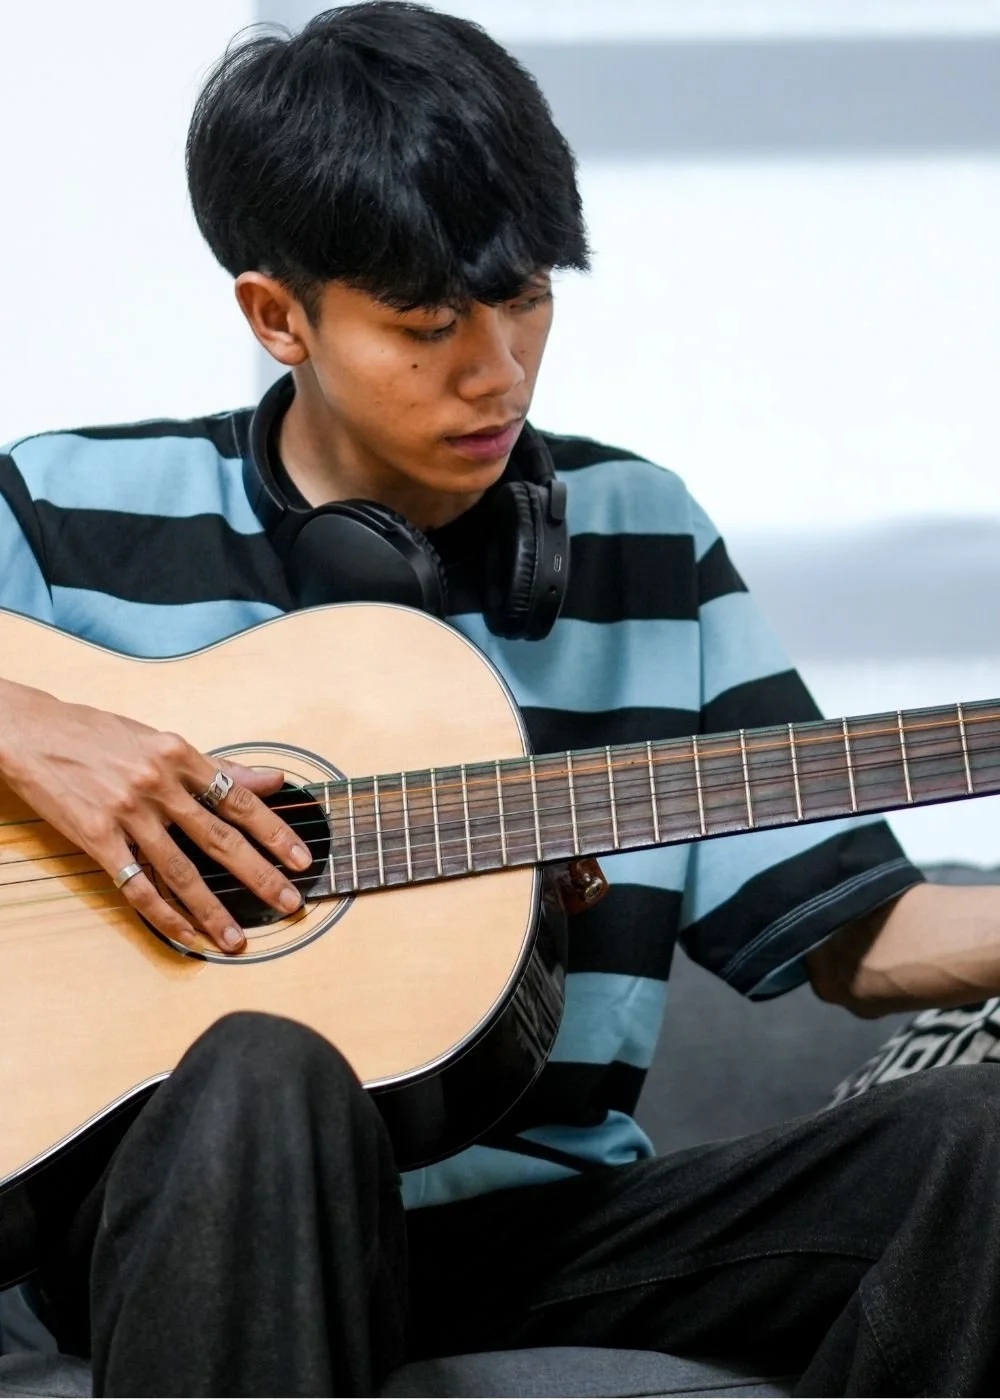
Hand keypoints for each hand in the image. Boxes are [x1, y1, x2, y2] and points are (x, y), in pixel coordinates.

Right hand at [0, 680, 309, 953]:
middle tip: (288, 903)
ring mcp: (127, 813)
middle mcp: (158, 784)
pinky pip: (137, 884)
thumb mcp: (162, 741)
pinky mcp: (97, 837)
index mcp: (179, 755)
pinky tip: (186, 933)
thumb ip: (219, 766)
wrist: (32, 732)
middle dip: (259, 876)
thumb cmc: (98, 735)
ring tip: (238, 938)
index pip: (240, 800)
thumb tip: (274, 780)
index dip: (275, 833)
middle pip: (219, 839)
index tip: (301, 859)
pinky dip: (164, 913)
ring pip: (181, 870)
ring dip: (213, 910)